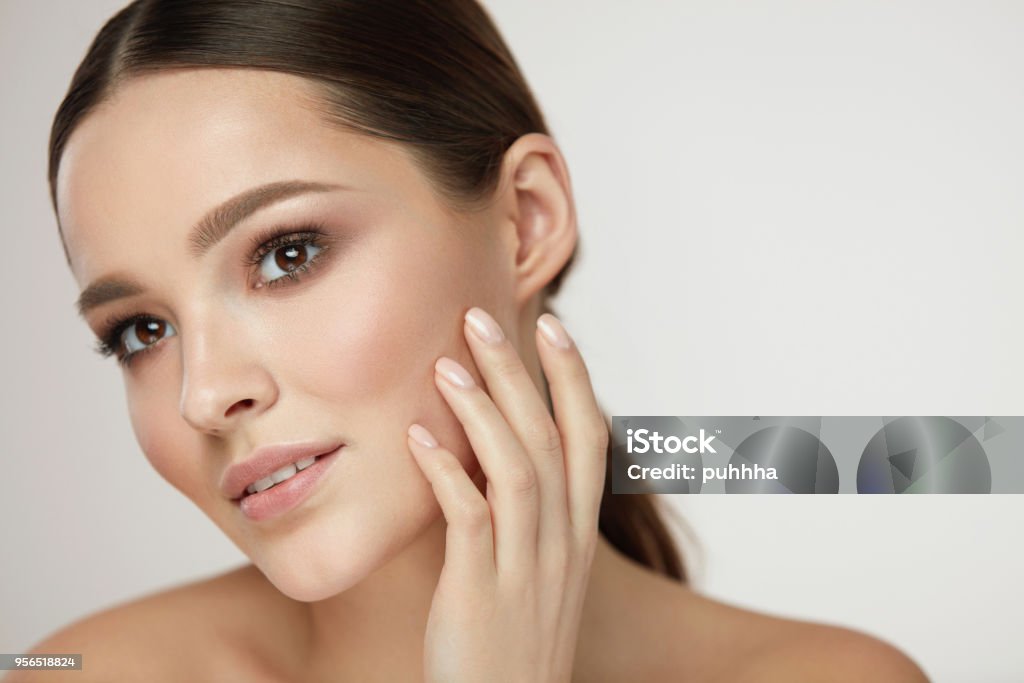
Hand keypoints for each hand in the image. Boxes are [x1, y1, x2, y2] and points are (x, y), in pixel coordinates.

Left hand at [406, 306, 608, 682]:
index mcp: (578, 533)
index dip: (574, 379)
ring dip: (484, 411)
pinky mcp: (482, 595)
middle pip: (552, 438)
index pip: (590, 439)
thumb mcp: (535, 572)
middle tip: (481, 318)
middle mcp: (562, 544)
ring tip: (446, 364)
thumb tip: (488, 448)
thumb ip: (523, 512)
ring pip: (519, 469)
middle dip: (520, 373)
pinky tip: (418, 437)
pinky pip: (470, 520)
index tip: (551, 325)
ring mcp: (526, 569)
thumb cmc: (511, 640)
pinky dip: (447, 472)